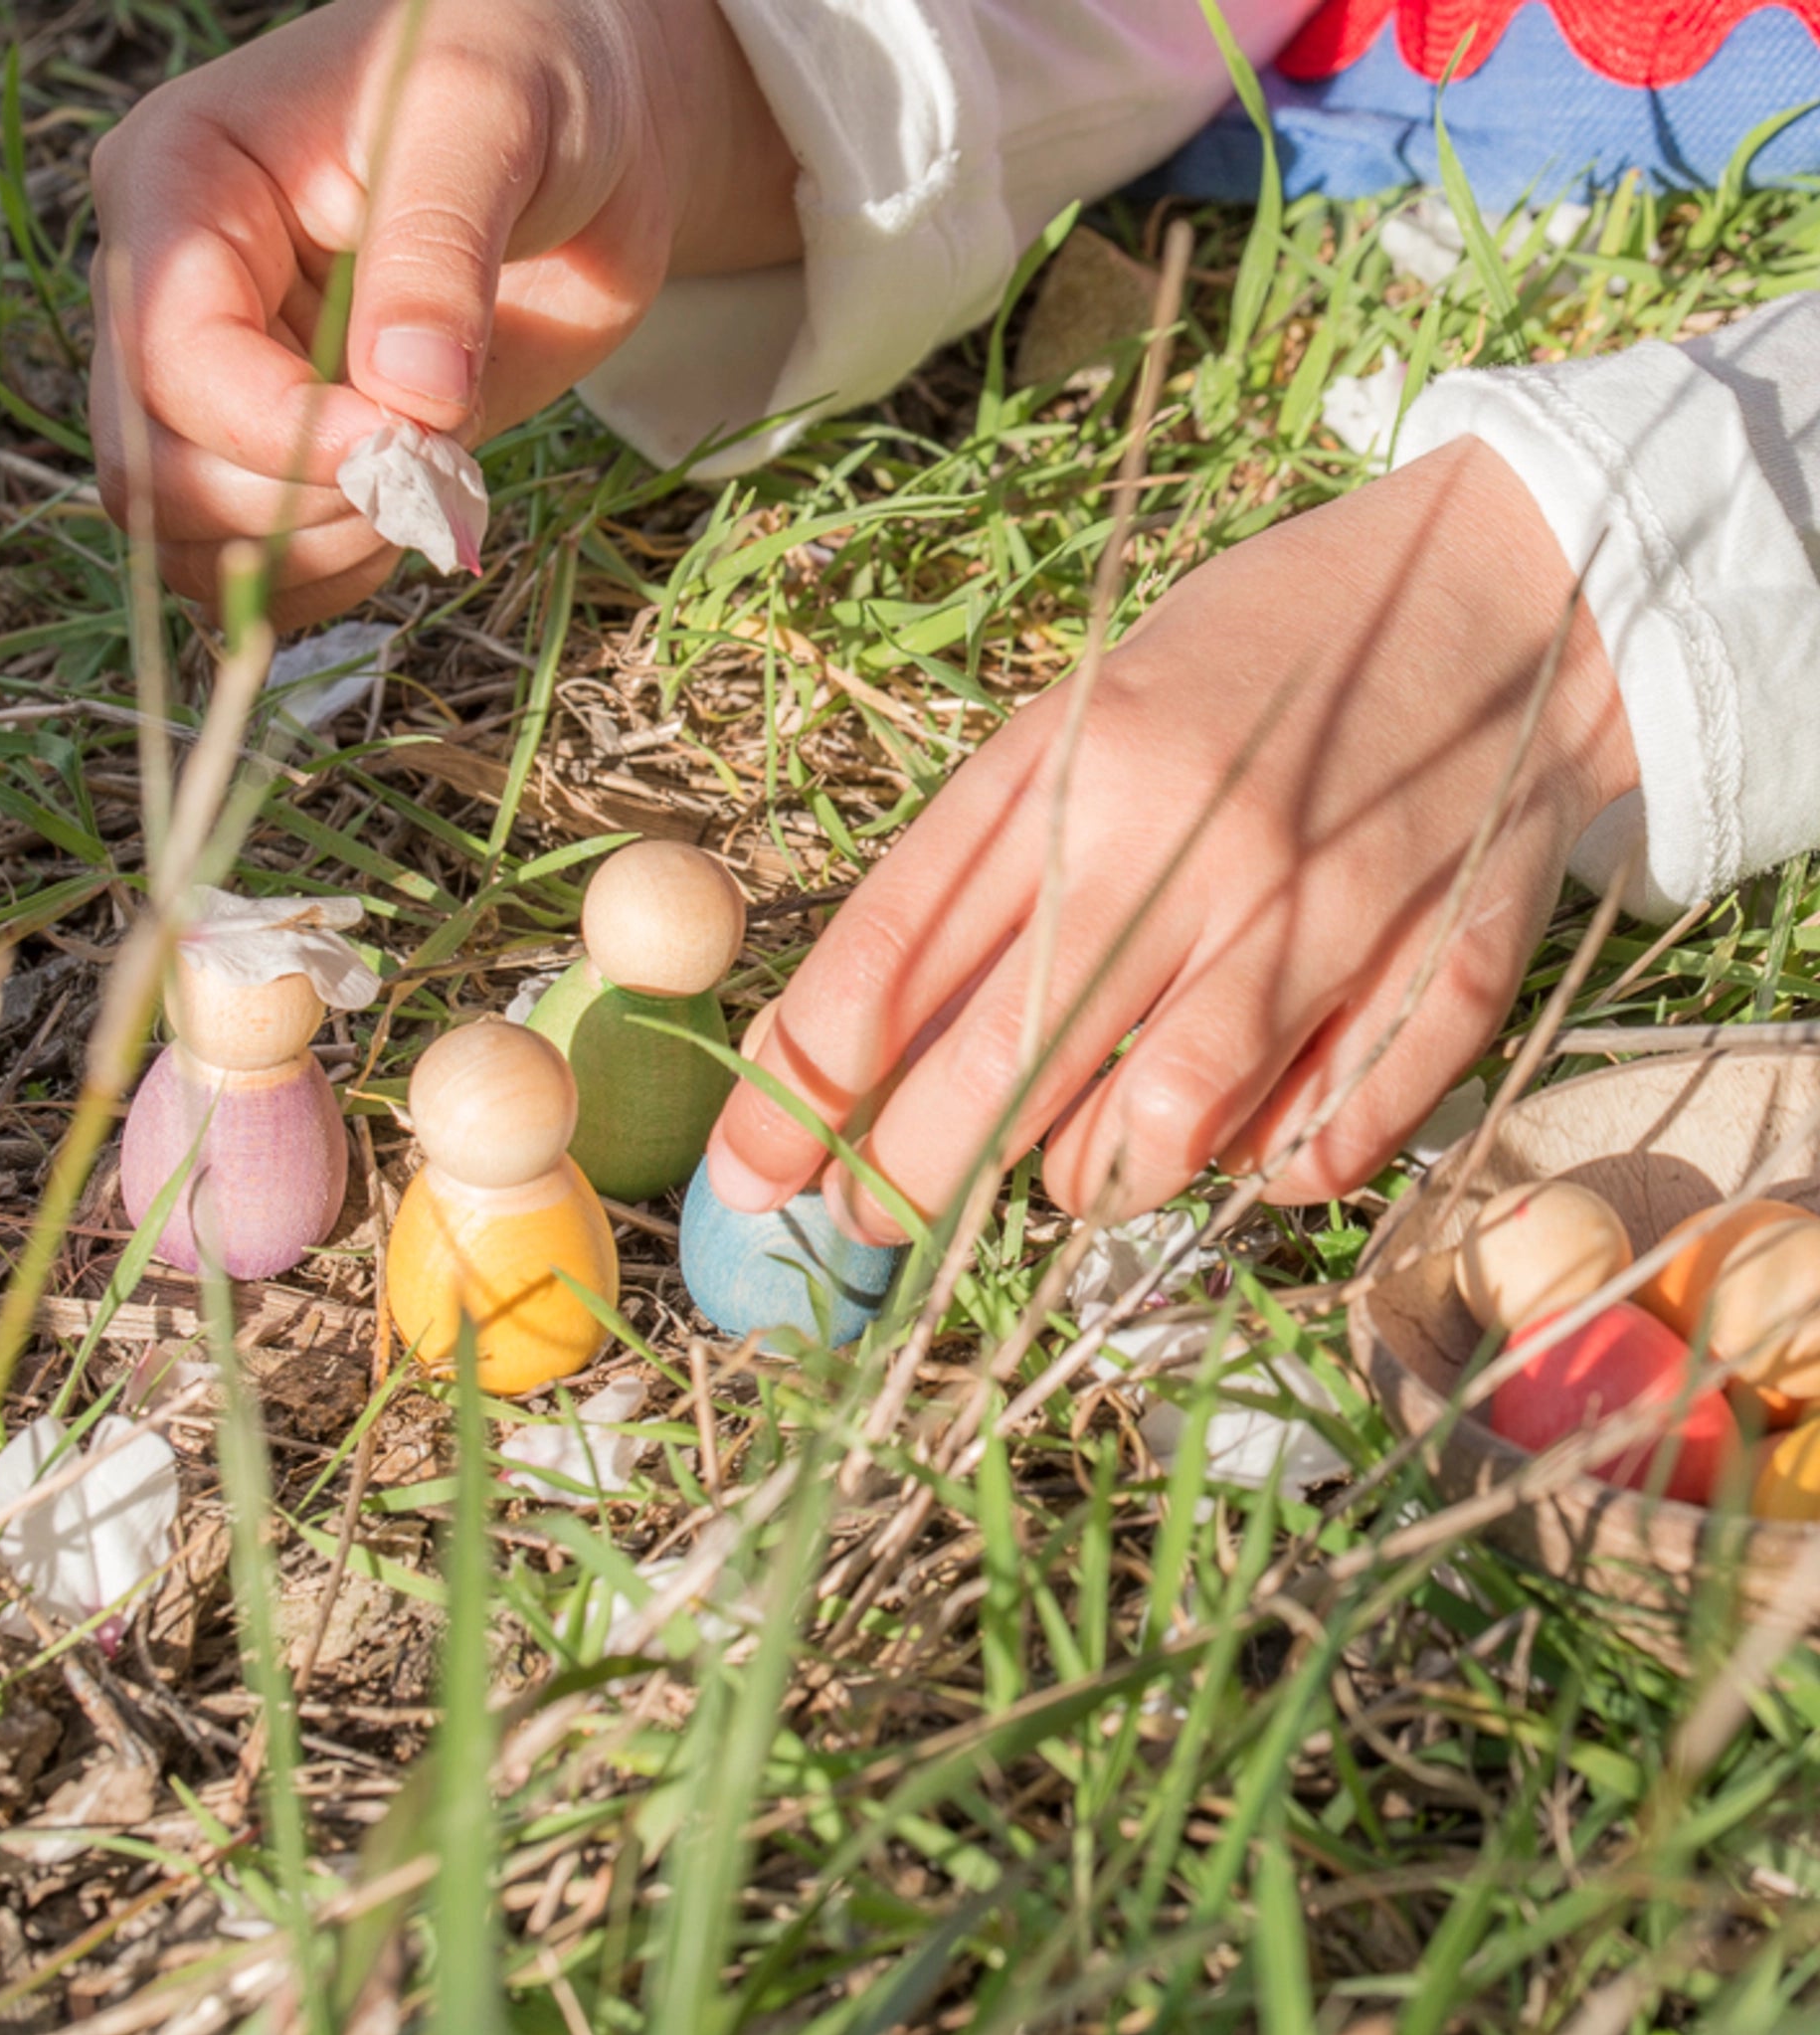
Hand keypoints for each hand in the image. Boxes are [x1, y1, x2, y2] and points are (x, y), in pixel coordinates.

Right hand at [89, 0, 798, 623]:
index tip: (403, 440)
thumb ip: (437, 248)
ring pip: (191, 536)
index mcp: (181, 181)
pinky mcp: (287, 450)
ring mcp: (226, 382)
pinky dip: (332, 580)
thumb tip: (408, 393)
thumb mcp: (486, 116)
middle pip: (155, 467)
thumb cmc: (523, 71)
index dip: (277, 429)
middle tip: (431, 471)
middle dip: (295, 501)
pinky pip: (258, 565)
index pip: (168, 356)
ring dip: (313, 553)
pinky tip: (414, 524)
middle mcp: (175, 292)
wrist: (584, 135)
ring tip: (432, 492)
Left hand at [707, 439, 1642, 1241]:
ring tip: (1070, 1160)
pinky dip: (1250, 1175)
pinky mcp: (1435, 977)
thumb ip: (982, 863)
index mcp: (1073, 756)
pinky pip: (1311, 1154)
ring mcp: (1316, 916)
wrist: (1507, 592)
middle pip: (997, 1070)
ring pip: (1149, 1138)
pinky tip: (1232, 1134)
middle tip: (869, 1221)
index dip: (798, 1090)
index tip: (748, 1178)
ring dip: (1082, 1182)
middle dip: (903, 1180)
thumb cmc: (1255, 657)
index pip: (890, 955)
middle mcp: (1184, 842)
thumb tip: (853, 1045)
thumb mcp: (1087, 714)